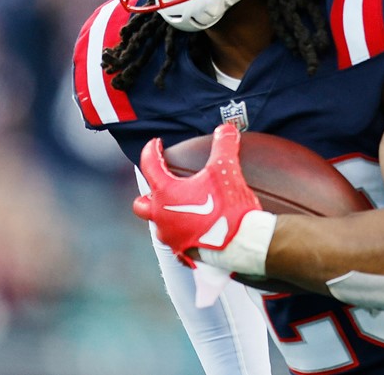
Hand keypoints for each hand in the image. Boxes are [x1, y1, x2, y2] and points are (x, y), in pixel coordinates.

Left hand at [133, 124, 264, 268]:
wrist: (242, 243)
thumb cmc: (229, 207)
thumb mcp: (226, 170)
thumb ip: (224, 146)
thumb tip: (226, 129)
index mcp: (166, 194)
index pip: (149, 165)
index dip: (152, 151)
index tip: (156, 145)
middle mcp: (162, 217)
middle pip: (141, 204)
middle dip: (148, 194)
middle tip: (162, 186)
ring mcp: (172, 237)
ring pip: (159, 225)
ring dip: (166, 215)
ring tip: (183, 209)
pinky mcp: (185, 253)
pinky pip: (177, 243)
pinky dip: (183, 234)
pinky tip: (197, 229)